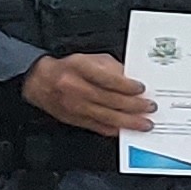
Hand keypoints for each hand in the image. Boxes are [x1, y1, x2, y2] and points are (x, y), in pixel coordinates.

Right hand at [22, 50, 156, 136]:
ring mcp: (76, 107)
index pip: (107, 79)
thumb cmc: (68, 69)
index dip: (127, 85)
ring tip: (144, 123)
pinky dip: (114, 130)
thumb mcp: (89, 59)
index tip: (141, 88)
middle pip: (110, 100)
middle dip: (134, 105)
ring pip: (106, 117)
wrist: (40, 83)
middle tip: (150, 107)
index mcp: (80, 68)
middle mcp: (76, 88)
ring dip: (129, 122)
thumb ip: (110, 67)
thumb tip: (131, 79)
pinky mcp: (75, 120)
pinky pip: (98, 127)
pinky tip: (126, 130)